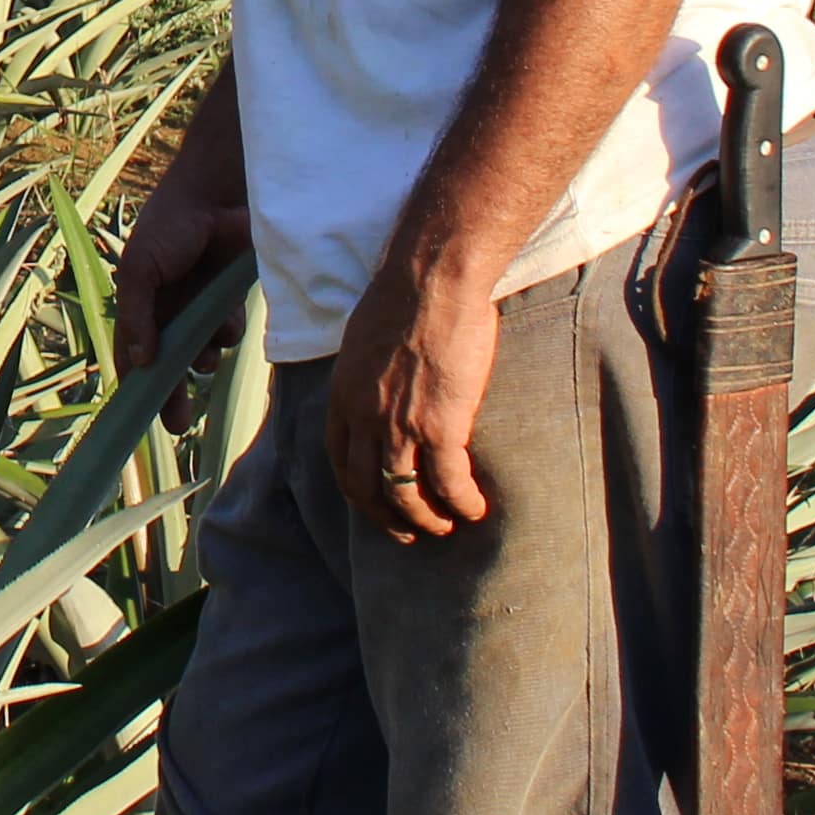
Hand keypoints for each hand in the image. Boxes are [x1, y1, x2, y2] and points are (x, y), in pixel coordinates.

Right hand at [112, 171, 249, 398]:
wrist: (219, 195)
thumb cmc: (170, 226)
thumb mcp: (139, 270)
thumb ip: (136, 317)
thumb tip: (139, 364)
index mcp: (139, 306)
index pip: (133, 357)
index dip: (136, 387)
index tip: (140, 417)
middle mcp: (168, 312)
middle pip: (168, 367)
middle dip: (173, 397)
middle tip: (179, 424)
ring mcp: (199, 309)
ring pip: (202, 354)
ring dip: (204, 357)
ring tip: (205, 350)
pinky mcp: (229, 302)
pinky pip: (228, 334)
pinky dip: (227, 331)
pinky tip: (226, 314)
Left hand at [323, 261, 502, 540]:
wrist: (432, 281)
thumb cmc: (404, 296)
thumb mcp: (363, 339)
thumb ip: (366, 371)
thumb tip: (378, 382)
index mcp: (343, 396)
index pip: (340, 459)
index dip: (356, 489)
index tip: (373, 503)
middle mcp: (364, 419)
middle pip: (366, 488)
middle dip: (386, 518)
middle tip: (407, 532)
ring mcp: (400, 427)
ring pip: (405, 495)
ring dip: (424, 519)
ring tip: (444, 527)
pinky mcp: (440, 427)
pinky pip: (449, 483)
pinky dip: (461, 503)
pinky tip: (474, 510)